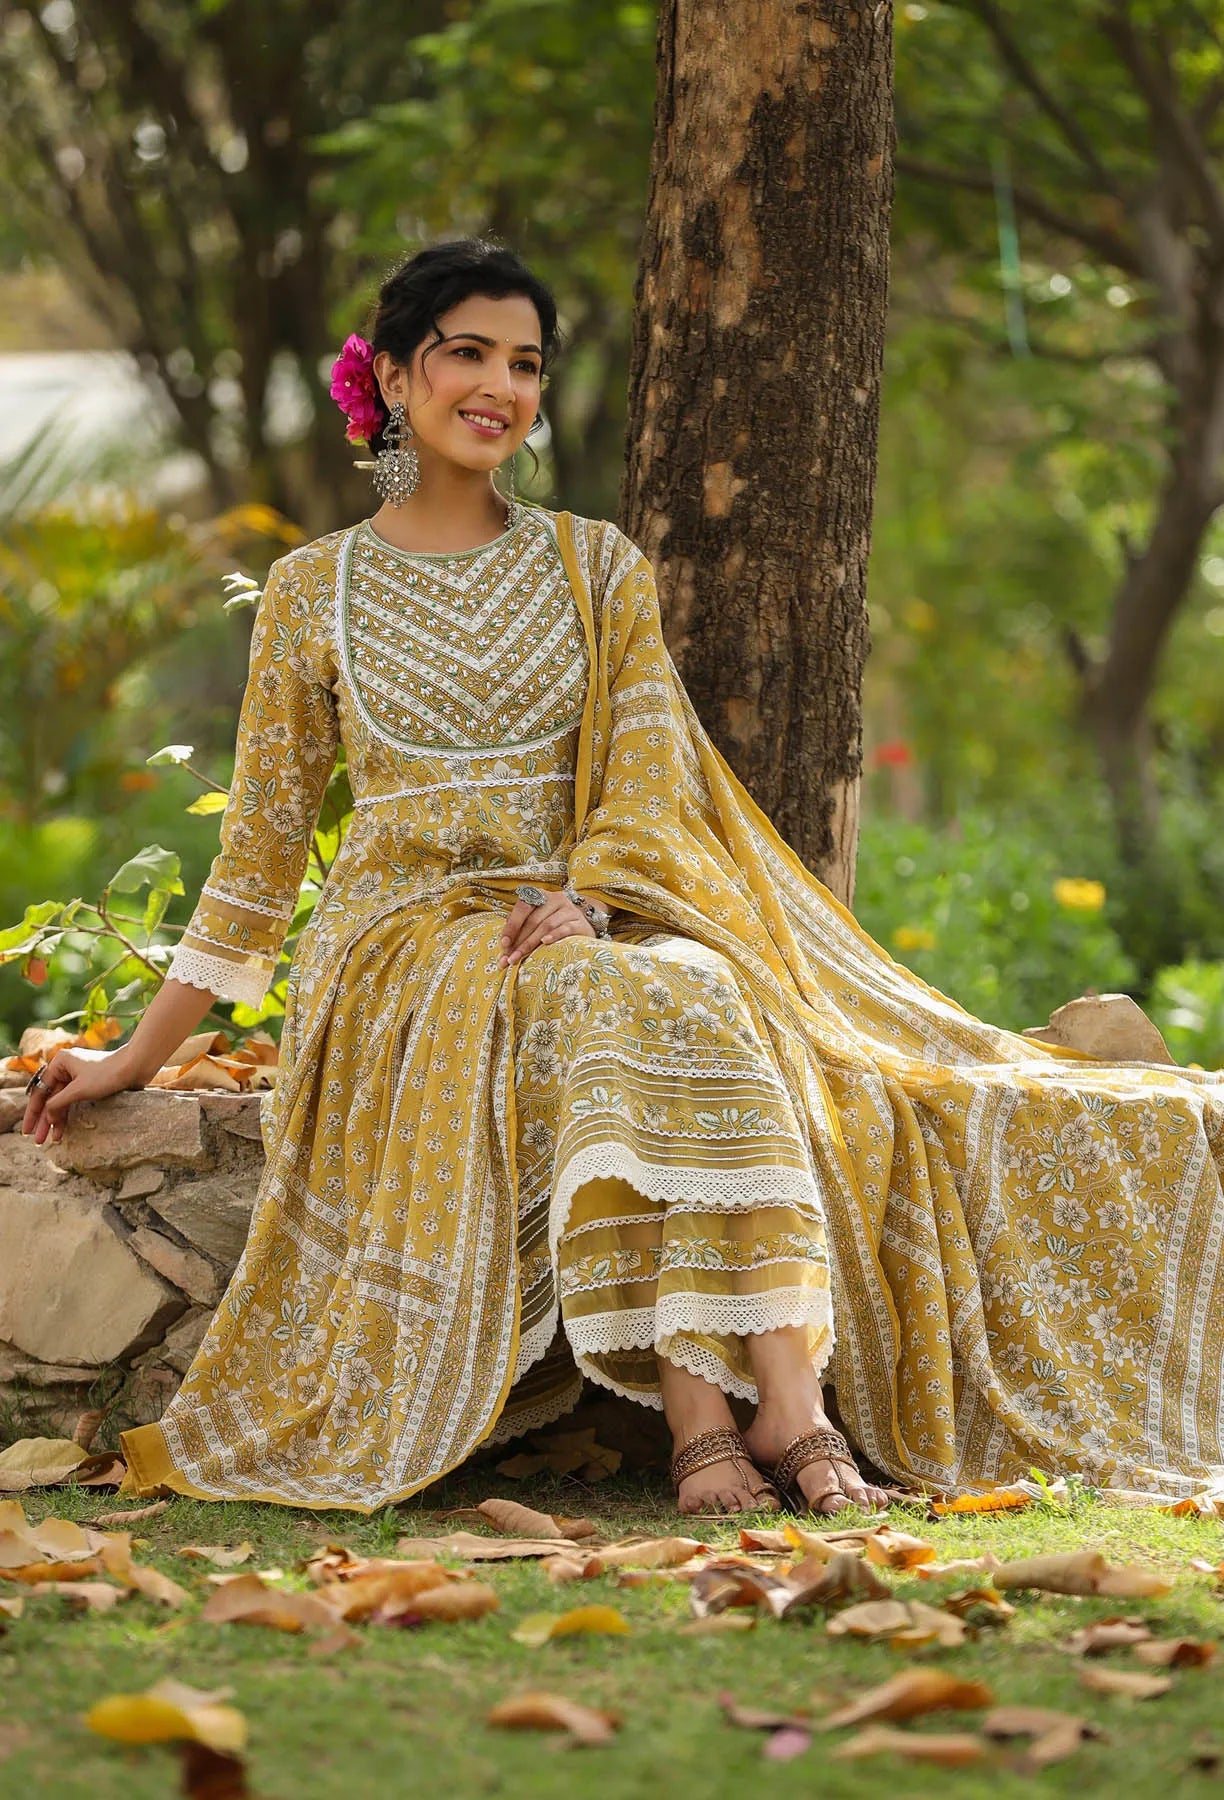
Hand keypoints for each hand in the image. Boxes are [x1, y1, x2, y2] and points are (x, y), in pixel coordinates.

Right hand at [22, 1046, 140, 1146]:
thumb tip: (46, 1114)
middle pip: (50, 1097)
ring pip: (62, 1101)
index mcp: (60, 1062)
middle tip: (37, 1140)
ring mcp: (77, 1076)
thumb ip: (59, 1103)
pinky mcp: (89, 1083)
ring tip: (52, 1139)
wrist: (135, 1066)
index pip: (41, 1091)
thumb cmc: (108, 1073)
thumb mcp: (79, 1090)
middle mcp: (66, 1067)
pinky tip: (63, 1130)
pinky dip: (68, 1114)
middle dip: (44, 1120)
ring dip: (56, 1120)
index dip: (33, 1112)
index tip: (28, 1130)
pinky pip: (73, 1101)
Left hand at [498, 888, 594, 967]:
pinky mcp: (580, 923)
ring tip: (520, 958)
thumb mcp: (537, 921)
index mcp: (540, 896)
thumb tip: (503, 950)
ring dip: (530, 943)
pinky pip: (565, 928)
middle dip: (519, 941)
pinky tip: (544, 943)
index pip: (523, 907)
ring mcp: (569, 910)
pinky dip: (554, 935)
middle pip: (533, 920)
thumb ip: (520, 930)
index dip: (512, 925)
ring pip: (546, 925)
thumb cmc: (554, 924)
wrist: (584, 925)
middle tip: (509, 958)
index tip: (504, 943)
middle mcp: (555, 899)